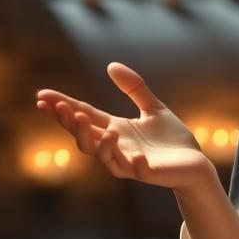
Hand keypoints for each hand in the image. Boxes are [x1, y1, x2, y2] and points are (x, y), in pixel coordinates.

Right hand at [35, 63, 215, 189]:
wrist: (195, 163)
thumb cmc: (171, 139)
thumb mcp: (152, 108)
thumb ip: (134, 88)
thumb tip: (111, 65)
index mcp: (115, 130)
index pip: (84, 116)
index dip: (63, 107)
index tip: (42, 95)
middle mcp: (117, 148)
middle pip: (85, 138)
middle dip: (72, 124)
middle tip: (62, 109)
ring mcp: (131, 162)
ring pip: (104, 156)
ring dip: (98, 142)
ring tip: (96, 125)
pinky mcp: (149, 173)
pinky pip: (137, 171)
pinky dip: (134, 163)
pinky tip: (136, 155)